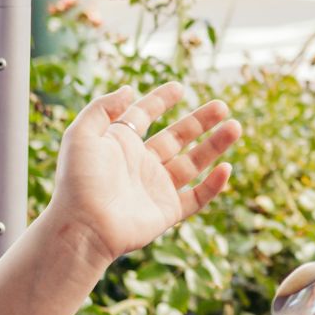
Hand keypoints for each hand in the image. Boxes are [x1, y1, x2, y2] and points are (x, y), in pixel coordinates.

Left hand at [44, 83, 241, 268]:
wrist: (84, 226)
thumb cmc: (79, 182)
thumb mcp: (80, 135)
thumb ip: (102, 108)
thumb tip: (129, 89)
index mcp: (120, 144)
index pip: (143, 115)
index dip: (160, 100)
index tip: (179, 87)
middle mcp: (140, 164)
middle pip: (177, 137)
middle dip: (200, 121)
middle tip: (222, 106)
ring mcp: (155, 188)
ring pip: (193, 163)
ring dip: (215, 145)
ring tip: (235, 126)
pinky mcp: (167, 212)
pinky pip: (196, 197)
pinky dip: (213, 185)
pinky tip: (226, 168)